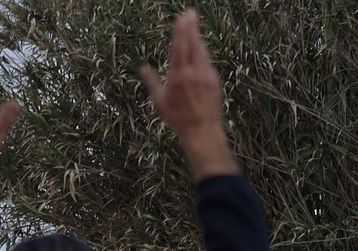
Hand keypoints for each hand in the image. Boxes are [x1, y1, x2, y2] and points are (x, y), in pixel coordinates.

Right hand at [141, 10, 238, 179]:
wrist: (202, 130)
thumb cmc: (177, 119)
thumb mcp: (160, 102)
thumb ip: (152, 82)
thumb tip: (143, 68)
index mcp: (177, 77)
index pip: (179, 48)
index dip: (181, 31)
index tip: (182, 18)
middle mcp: (193, 72)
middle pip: (192, 43)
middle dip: (191, 27)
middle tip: (190, 12)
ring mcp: (206, 74)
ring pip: (202, 50)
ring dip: (198, 36)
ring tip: (194, 24)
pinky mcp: (214, 79)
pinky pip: (207, 60)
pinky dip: (202, 51)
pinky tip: (200, 46)